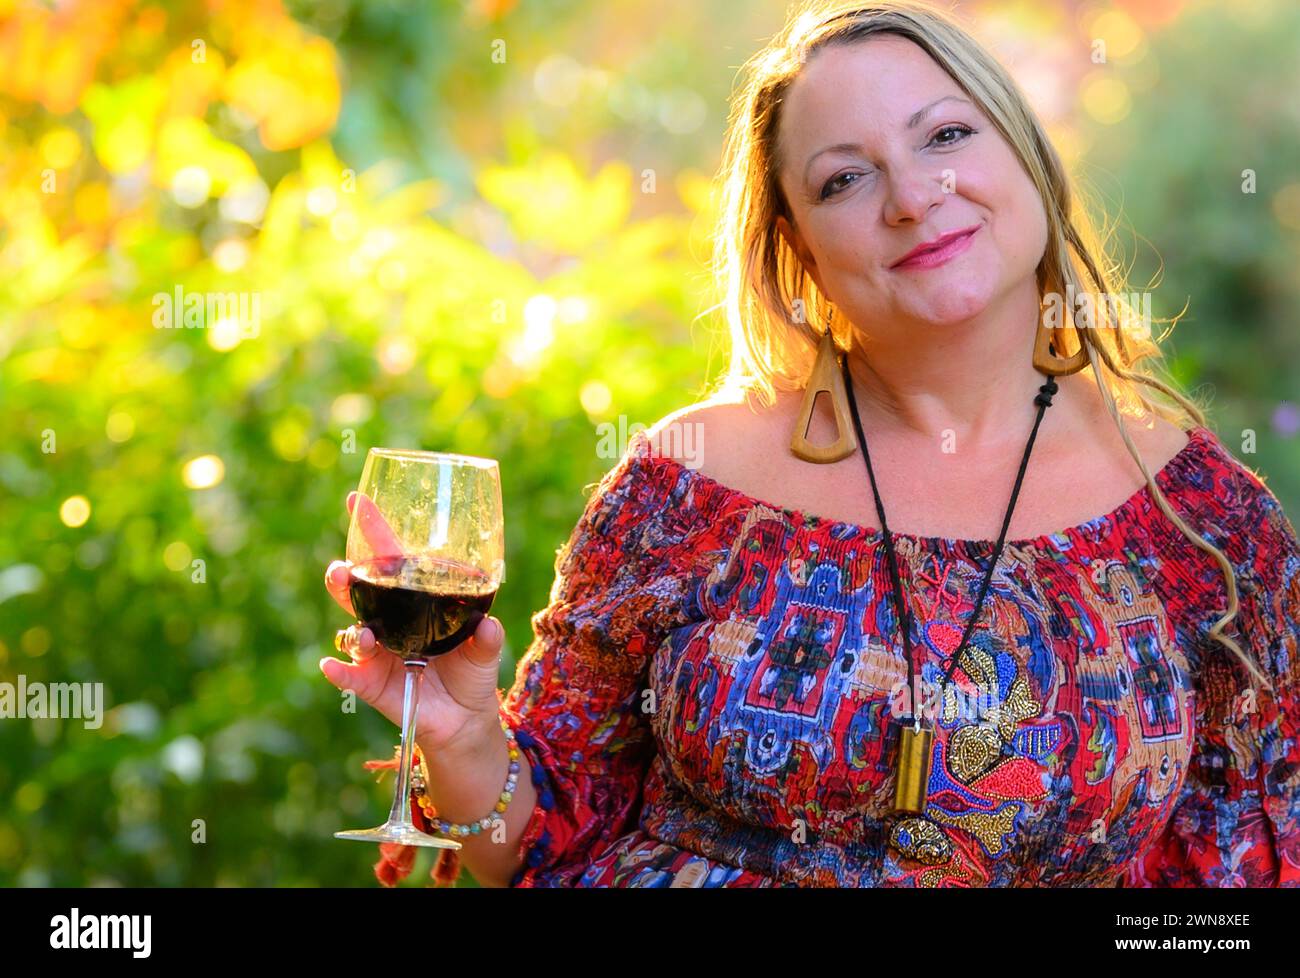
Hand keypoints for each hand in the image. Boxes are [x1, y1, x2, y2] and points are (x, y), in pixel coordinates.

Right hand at [319, 490, 505, 756]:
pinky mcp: (371, 684)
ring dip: (352, 627)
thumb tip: (489, 625)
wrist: (465, 717)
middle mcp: (388, 621)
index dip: (371, 530)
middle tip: (341, 570)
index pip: (388, 559)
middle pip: (358, 591)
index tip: (356, 500)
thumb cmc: (472, 669)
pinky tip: (332, 666)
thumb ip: (487, 636)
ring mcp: (376, 652)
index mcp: (412, 601)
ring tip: (362, 633)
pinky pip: (349, 676)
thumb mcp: (486, 648)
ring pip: (353, 631)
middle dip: (344, 577)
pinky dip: (339, 670)